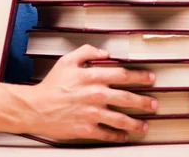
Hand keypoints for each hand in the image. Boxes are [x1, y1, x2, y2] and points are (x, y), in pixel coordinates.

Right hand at [23, 44, 156, 142]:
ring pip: (121, 119)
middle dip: (144, 102)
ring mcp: (92, 114)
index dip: (140, 77)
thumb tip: (105, 53)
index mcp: (92, 76)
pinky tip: (123, 136)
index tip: (150, 78)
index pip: (123, 75)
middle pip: (128, 98)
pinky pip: (107, 134)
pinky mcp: (86, 130)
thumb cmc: (51, 85)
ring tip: (144, 125)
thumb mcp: (67, 61)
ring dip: (136, 123)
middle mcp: (95, 95)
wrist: (35, 108)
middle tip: (154, 104)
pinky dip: (117, 136)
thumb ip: (87, 52)